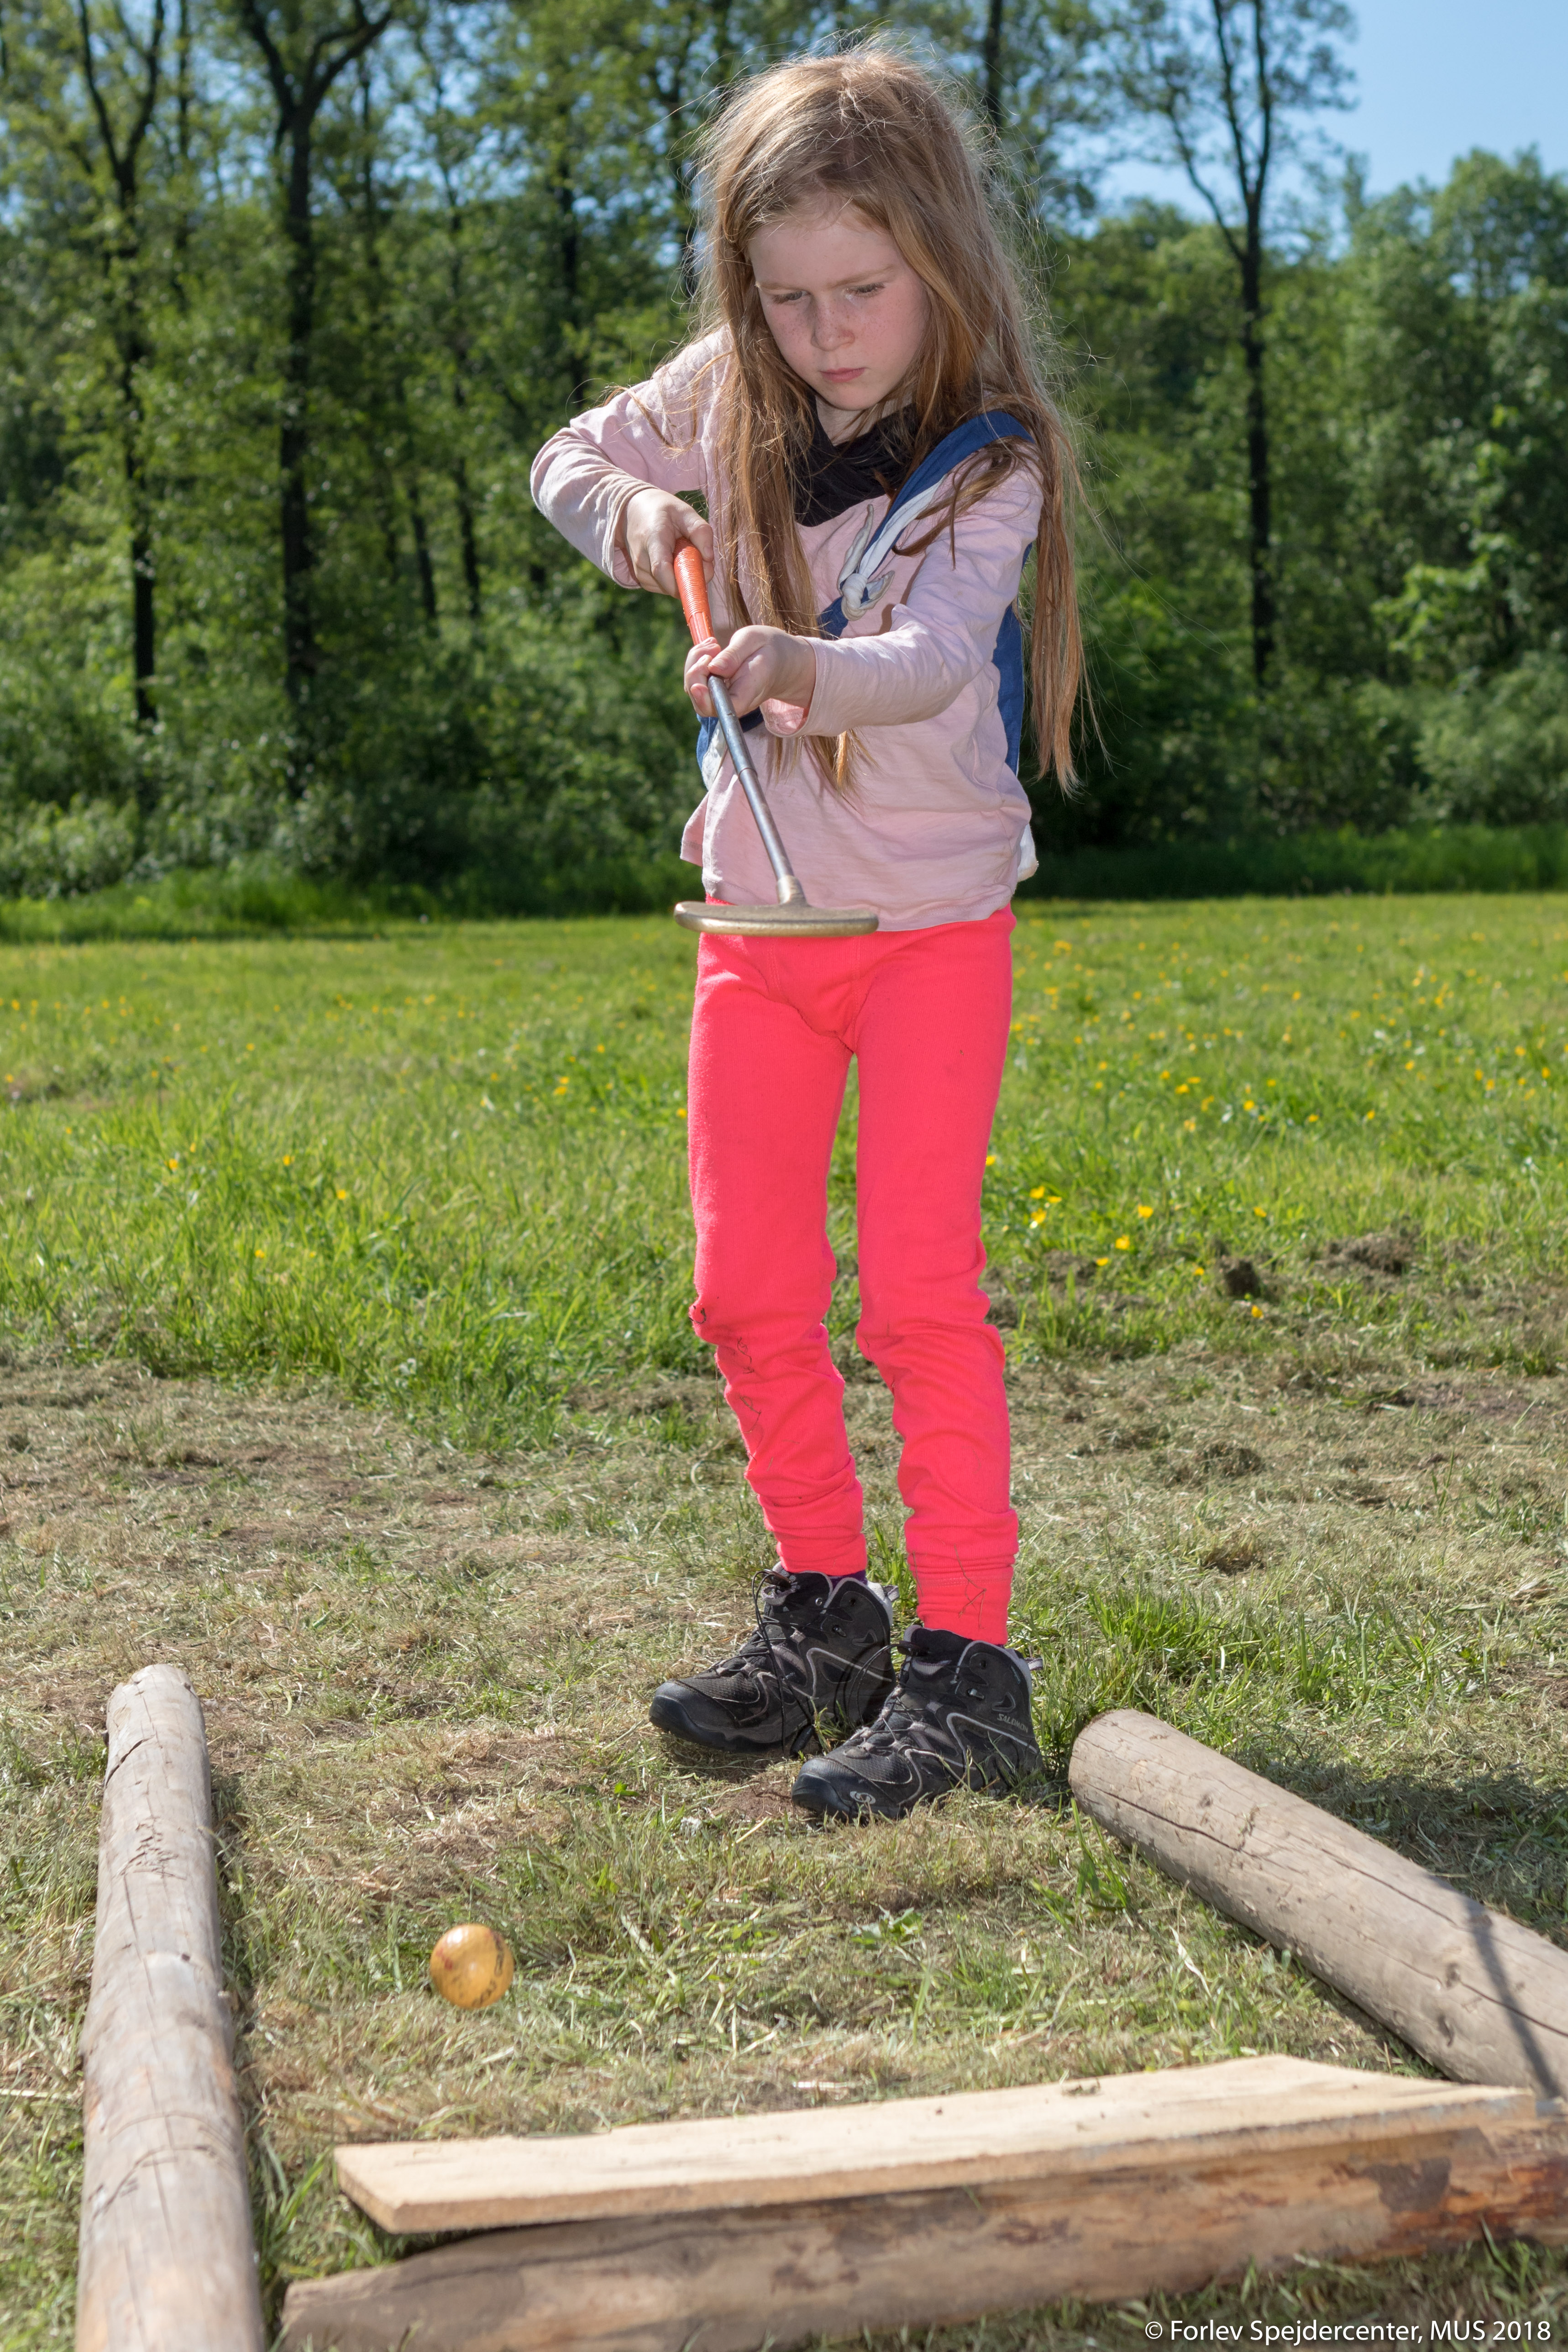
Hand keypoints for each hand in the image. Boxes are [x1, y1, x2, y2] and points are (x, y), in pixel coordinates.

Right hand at [620, 489, 712, 594]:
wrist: (634, 513)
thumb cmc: (663, 512)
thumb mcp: (684, 512)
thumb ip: (701, 531)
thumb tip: (709, 558)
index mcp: (652, 539)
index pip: (661, 569)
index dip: (682, 582)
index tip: (699, 582)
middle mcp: (642, 560)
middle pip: (672, 582)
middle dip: (691, 575)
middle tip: (695, 553)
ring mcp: (641, 573)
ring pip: (673, 588)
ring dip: (683, 575)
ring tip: (678, 551)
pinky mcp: (644, 581)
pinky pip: (668, 587)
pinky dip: (676, 577)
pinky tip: (671, 559)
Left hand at [684, 625, 816, 732]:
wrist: (781, 660)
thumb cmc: (770, 649)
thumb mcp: (754, 640)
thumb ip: (734, 654)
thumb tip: (713, 667)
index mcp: (748, 691)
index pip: (724, 707)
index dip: (705, 700)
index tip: (698, 683)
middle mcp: (734, 701)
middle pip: (703, 703)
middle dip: (695, 673)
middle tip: (712, 647)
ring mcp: (724, 698)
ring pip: (695, 690)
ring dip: (695, 663)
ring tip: (713, 644)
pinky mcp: (716, 690)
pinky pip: (697, 682)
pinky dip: (697, 662)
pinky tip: (711, 648)